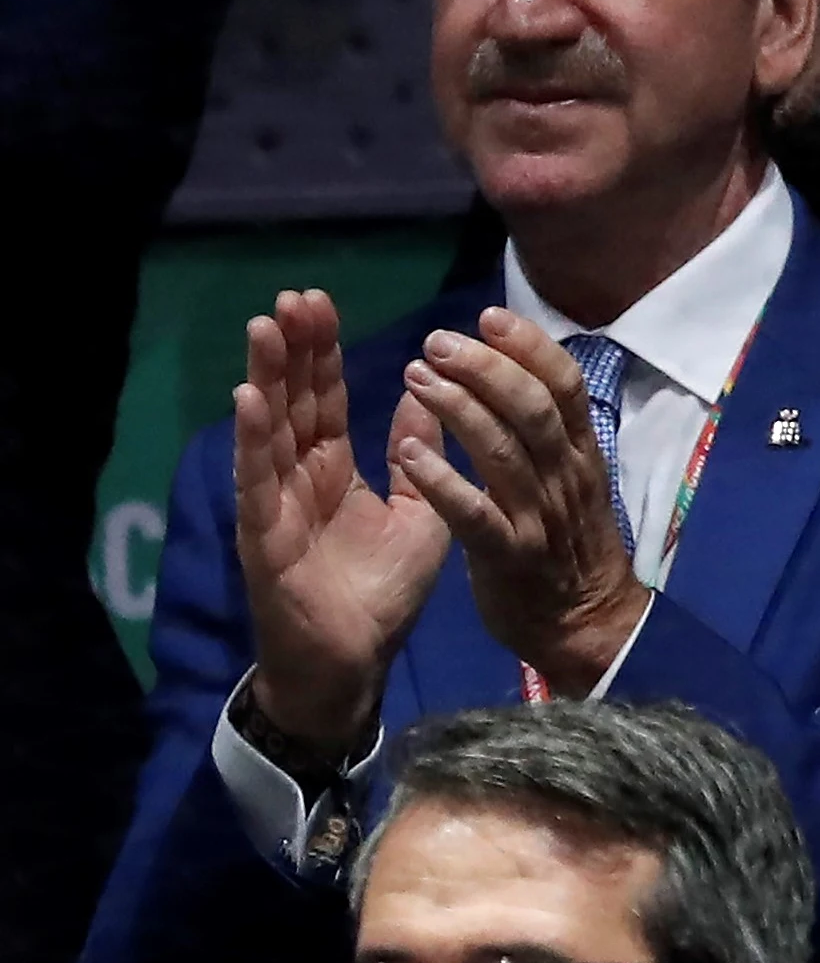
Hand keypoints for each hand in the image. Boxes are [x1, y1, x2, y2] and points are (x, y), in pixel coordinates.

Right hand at [233, 292, 449, 751]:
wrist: (354, 665)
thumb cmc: (382, 594)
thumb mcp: (419, 513)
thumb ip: (421, 455)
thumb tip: (427, 395)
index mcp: (332, 472)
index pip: (324, 400)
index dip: (321, 353)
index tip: (321, 302)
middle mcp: (297, 480)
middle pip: (292, 402)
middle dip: (292, 349)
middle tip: (293, 297)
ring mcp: (275, 505)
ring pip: (269, 430)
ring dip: (266, 377)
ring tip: (264, 327)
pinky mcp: (265, 537)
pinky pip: (258, 481)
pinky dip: (253, 440)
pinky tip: (248, 399)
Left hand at [390, 309, 649, 697]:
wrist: (583, 625)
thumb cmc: (565, 546)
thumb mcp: (568, 480)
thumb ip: (543, 431)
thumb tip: (510, 371)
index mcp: (580, 454)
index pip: (565, 386)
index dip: (529, 348)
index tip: (489, 316)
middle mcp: (565, 477)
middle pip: (534, 408)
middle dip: (487, 368)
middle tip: (439, 340)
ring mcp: (539, 517)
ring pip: (505, 451)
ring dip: (459, 409)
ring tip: (417, 377)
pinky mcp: (509, 557)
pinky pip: (476, 514)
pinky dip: (443, 481)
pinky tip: (409, 454)